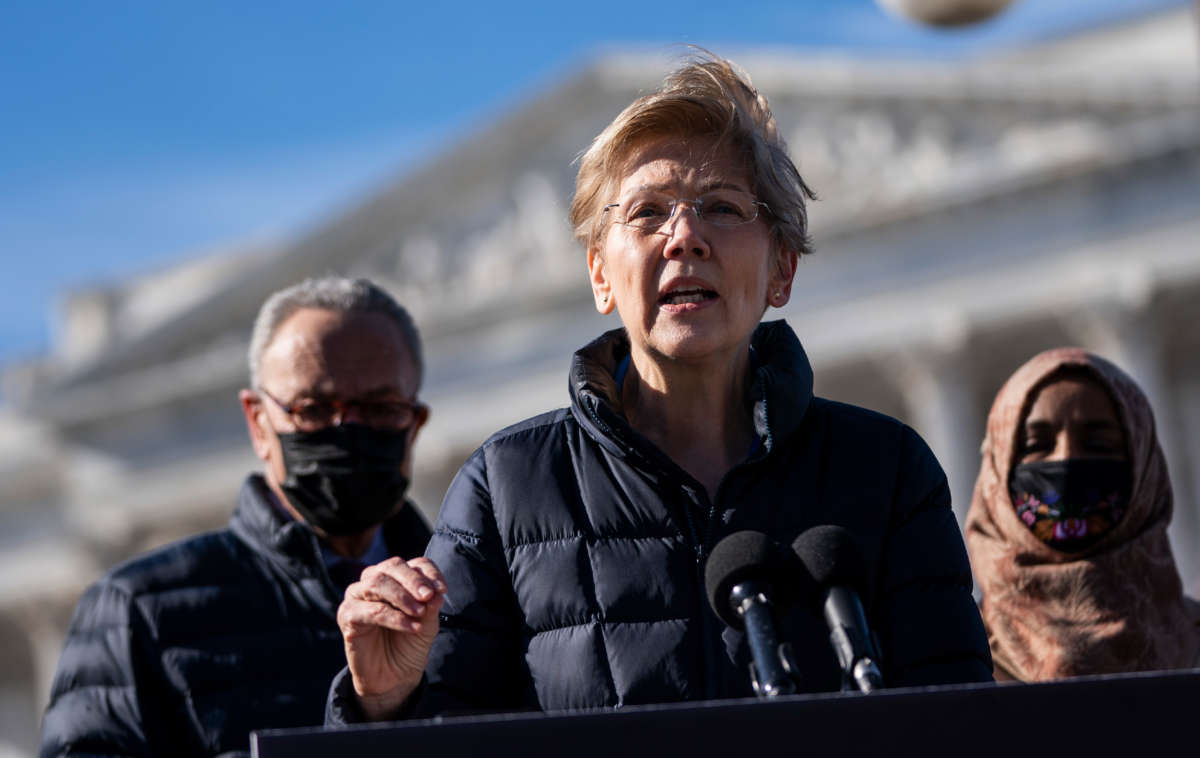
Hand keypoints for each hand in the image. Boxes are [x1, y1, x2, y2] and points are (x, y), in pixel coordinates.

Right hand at [337, 556, 446, 719]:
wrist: (394, 676)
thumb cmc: (409, 643)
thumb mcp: (427, 624)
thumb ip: (430, 606)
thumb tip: (435, 592)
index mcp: (398, 577)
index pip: (415, 563)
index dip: (429, 573)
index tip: (442, 589)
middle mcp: (375, 580)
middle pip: (393, 566)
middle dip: (413, 580)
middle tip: (428, 597)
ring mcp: (358, 596)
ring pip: (377, 583)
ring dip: (401, 596)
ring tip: (419, 613)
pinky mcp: (347, 615)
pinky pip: (370, 610)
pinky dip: (394, 617)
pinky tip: (410, 627)